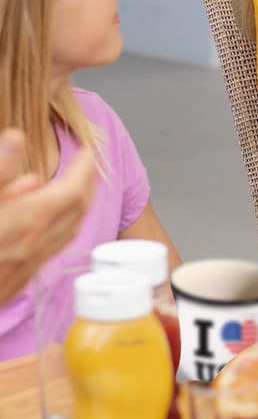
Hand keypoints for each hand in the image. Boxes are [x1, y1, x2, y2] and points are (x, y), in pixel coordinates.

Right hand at [0, 131, 98, 306]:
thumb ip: (0, 170)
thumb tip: (17, 138)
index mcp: (29, 220)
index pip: (74, 187)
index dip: (84, 165)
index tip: (87, 148)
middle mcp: (37, 242)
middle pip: (79, 207)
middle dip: (87, 181)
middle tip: (85, 162)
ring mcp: (30, 263)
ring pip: (71, 229)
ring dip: (80, 204)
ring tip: (77, 186)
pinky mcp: (19, 280)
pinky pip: (56, 246)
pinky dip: (65, 226)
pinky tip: (54, 222)